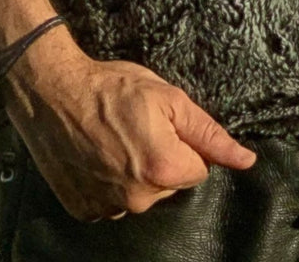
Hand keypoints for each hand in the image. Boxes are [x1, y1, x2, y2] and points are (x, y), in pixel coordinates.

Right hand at [0, 31, 257, 221]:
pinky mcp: (84, 209)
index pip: (199, 168)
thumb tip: (246, 160)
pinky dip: (108, 181)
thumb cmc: (111, 88)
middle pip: (170, 184)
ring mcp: (108, 208)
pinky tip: (96, 154)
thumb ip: (209, 133)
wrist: (52, 91)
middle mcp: (138, 199)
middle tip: (136, 127)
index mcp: (165, 170)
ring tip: (112, 138)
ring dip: (134, 171)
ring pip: (140, 193)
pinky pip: (111, 200)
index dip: (184, 143)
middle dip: (161, 158)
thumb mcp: (169, 98)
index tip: (161, 123)